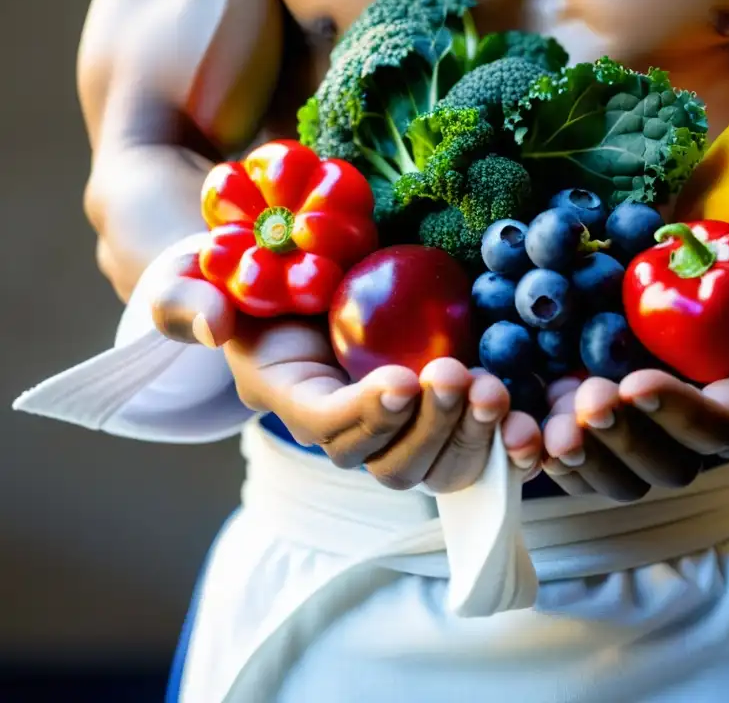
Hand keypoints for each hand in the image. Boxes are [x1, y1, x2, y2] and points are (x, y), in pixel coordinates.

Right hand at [149, 253, 542, 492]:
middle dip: (428, 429)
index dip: (364, 415)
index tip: (401, 382)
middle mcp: (348, 426)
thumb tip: (212, 327)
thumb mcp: (197, 276)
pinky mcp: (439, 413)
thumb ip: (185, 299)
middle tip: (458, 380)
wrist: (303, 273)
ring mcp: (399, 426)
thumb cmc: (251, 274)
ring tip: (496, 391)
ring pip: (436, 465)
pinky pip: (476, 450)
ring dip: (470, 436)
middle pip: (389, 461)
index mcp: (292, 397)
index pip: (324, 427)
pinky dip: (507, 449)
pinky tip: (532, 427)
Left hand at [541, 242, 728, 502]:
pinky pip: (587, 454)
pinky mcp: (620, 415)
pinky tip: (524, 431)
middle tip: (586, 401)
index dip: (681, 414)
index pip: (725, 425)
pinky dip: (552, 451)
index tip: (637, 383)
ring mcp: (660, 426)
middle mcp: (708, 425)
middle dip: (625, 439)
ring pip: (623, 471)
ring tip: (550, 426)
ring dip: (587, 455)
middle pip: (669, 462)